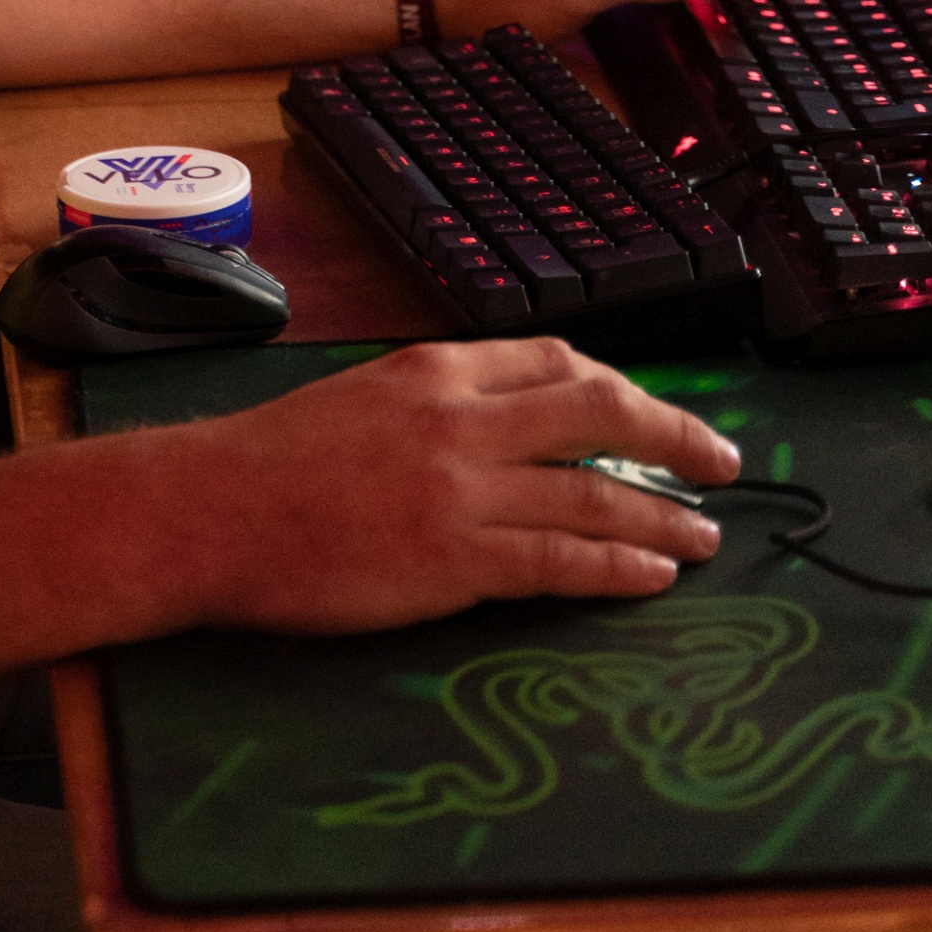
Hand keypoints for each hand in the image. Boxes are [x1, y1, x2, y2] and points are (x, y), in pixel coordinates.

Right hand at [176, 337, 739, 633]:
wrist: (210, 512)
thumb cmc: (271, 462)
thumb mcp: (362, 397)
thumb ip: (435, 404)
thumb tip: (501, 428)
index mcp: (434, 368)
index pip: (554, 358)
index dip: (619, 386)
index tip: (653, 412)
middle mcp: (459, 417)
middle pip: (596, 407)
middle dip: (672, 432)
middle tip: (721, 461)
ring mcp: (460, 488)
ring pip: (593, 488)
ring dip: (661, 512)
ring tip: (703, 535)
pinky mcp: (454, 559)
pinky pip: (561, 558)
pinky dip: (618, 564)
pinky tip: (652, 573)